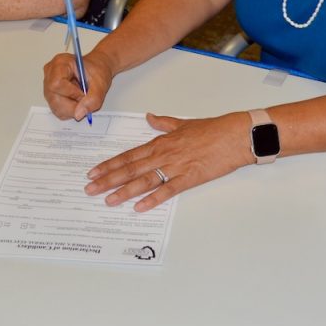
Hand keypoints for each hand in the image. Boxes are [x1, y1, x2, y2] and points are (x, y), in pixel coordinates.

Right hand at [43, 52, 113, 121]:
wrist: (96, 70)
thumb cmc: (97, 70)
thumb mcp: (100, 84)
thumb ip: (92, 99)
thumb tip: (79, 114)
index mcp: (61, 63)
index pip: (57, 84)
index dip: (71, 94)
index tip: (83, 95)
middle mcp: (51, 73)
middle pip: (53, 97)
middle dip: (72, 105)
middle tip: (85, 100)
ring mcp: (48, 84)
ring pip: (54, 106)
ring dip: (71, 109)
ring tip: (81, 98)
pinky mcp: (51, 94)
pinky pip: (56, 109)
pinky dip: (69, 110)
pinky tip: (76, 100)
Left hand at [84, 111, 252, 211]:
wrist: (235, 135)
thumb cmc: (213, 129)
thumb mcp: (184, 123)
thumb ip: (164, 123)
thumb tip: (150, 118)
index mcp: (161, 142)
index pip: (129, 155)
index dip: (110, 164)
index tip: (93, 172)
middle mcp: (164, 154)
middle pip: (130, 168)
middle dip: (108, 179)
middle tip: (90, 189)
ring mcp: (176, 167)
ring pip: (144, 180)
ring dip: (123, 191)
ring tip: (108, 200)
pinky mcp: (190, 178)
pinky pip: (167, 190)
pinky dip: (152, 199)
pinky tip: (139, 207)